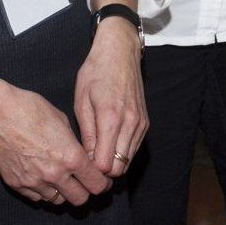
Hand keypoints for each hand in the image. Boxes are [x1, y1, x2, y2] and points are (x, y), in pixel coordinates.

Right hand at [0, 82, 110, 206]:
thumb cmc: (30, 109)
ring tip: (63, 179)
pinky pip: (37, 197)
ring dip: (64, 192)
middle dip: (85, 191)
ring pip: (58, 201)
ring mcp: (33, 182)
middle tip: (85, 182)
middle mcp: (54, 175)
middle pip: (79, 199)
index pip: (96, 184)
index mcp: (71, 157)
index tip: (102, 181)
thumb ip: (74, 144)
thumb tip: (80, 156)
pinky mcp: (16, 184)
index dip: (102, 183)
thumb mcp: (62, 121)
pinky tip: (43, 177)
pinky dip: (44, 191)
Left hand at [75, 21, 147, 179]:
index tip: (80, 165)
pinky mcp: (145, 122)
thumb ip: (87, 133)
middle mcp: (131, 123)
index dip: (92, 171)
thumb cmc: (96, 73)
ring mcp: (141, 123)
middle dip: (103, 172)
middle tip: (87, 165)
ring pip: (129, 161)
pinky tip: (108, 145)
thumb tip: (88, 160)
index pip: (106, 164)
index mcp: (111, 118)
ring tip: (96, 155)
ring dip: (113, 163)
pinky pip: (134, 149)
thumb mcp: (82, 102)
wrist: (120, 52)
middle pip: (120, 167)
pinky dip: (122, 153)